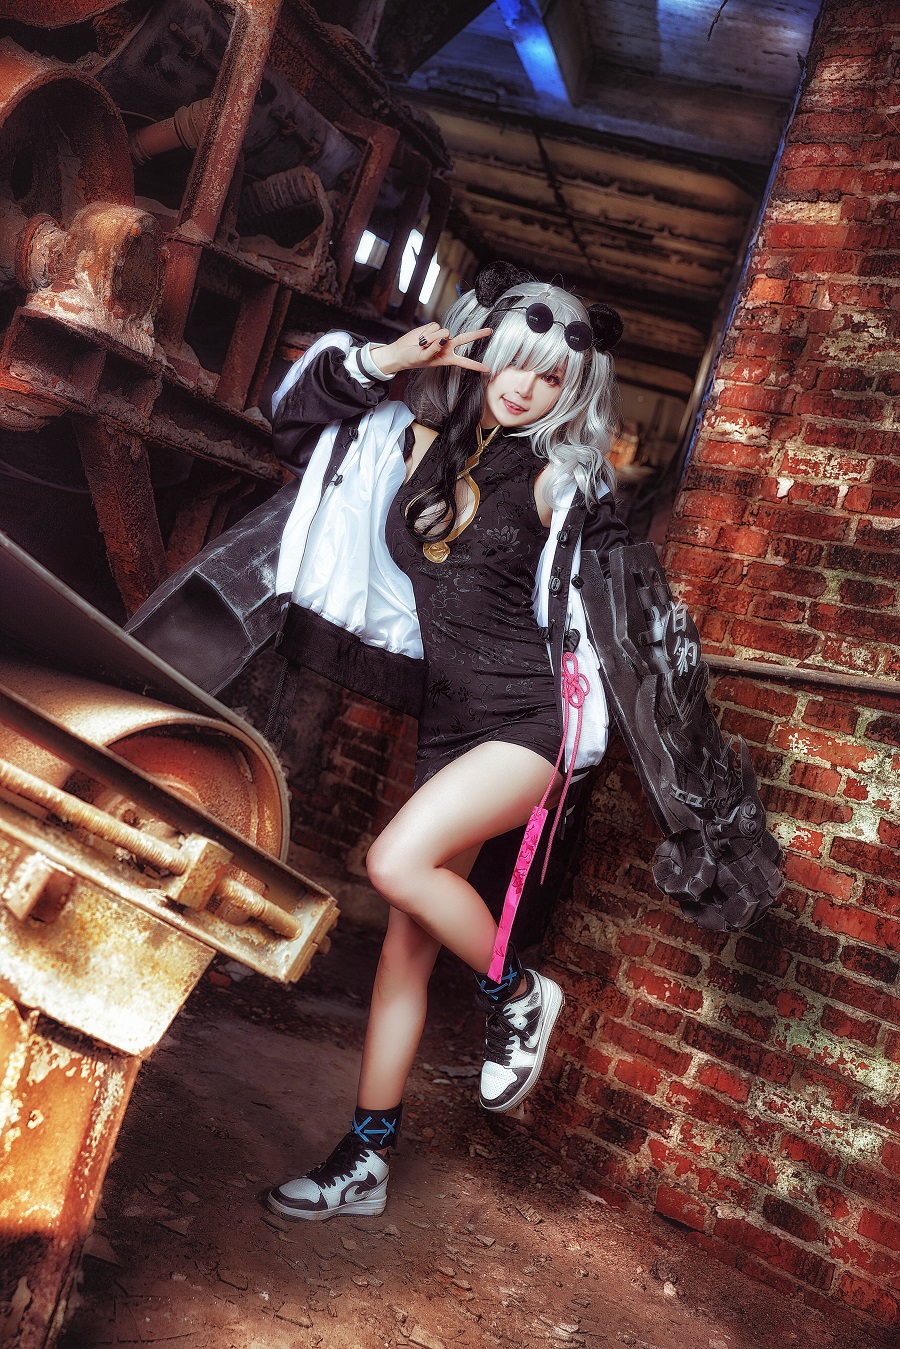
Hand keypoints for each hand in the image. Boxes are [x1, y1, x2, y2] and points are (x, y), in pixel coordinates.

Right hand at [371, 323, 491, 377]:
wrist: (401, 352)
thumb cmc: (412, 359)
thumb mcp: (424, 359)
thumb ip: (435, 349)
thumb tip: (444, 338)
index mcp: (447, 358)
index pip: (465, 362)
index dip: (476, 365)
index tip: (488, 369)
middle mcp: (447, 346)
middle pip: (465, 339)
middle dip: (477, 334)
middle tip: (489, 331)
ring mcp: (441, 337)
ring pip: (444, 332)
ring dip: (431, 338)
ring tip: (422, 344)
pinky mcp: (434, 328)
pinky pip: (434, 326)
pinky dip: (427, 332)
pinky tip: (421, 337)